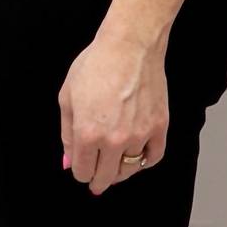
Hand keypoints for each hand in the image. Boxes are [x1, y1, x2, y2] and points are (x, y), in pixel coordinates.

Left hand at [58, 29, 168, 194]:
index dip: (80, 172)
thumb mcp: (67, 97)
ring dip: (120, 171)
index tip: (81, 168)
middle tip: (97, 180)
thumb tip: (69, 162)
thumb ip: (67, 134)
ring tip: (115, 166)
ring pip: (129, 170)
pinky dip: (144, 162)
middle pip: (106, 177)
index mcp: (88, 134)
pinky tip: (137, 156)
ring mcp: (140, 135)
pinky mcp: (159, 127)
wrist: (130, 46)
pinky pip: (153, 158)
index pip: (83, 172)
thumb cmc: (96, 65)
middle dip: (97, 180)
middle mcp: (114, 140)